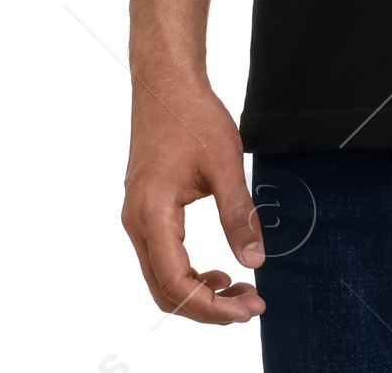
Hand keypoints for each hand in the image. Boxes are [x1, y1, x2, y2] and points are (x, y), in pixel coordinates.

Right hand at [121, 77, 266, 324]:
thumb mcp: (226, 163)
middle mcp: (137, 222)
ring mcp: (136, 217)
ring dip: (197, 292)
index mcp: (153, 213)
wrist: (166, 82)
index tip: (248, 307)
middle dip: (207, 307)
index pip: (177, 283)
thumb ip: (239, 215)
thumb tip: (254, 261)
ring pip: (160, 278)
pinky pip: (161, 257)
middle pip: (165, 290)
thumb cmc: (192, 115)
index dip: (212, 306)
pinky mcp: (144, 209)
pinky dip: (187, 273)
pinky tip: (216, 269)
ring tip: (237, 290)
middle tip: (248, 305)